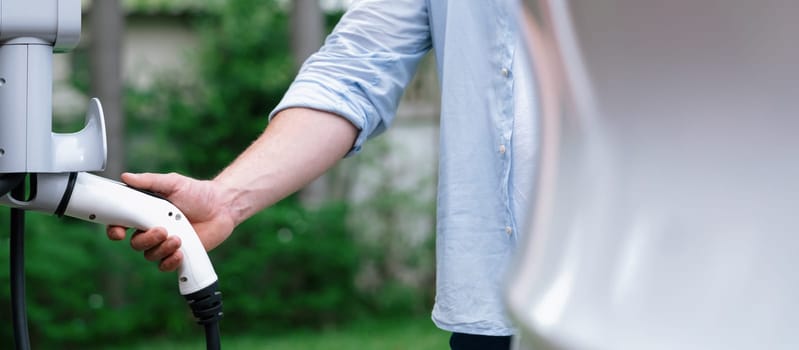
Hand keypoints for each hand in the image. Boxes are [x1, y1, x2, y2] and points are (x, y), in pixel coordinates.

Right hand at [106, 172, 235, 270]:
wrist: (222, 206)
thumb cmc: (197, 193)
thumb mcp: (172, 182)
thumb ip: (149, 181)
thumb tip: (126, 177)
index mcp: (145, 213)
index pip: (121, 224)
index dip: (115, 230)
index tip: (119, 232)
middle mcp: (152, 230)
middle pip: (136, 243)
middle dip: (146, 239)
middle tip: (162, 230)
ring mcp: (165, 243)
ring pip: (150, 255)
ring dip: (162, 249)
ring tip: (178, 239)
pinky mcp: (178, 254)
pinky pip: (166, 266)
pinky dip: (170, 262)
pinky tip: (180, 253)